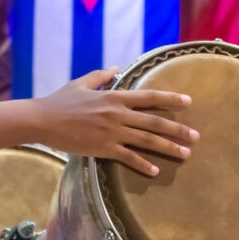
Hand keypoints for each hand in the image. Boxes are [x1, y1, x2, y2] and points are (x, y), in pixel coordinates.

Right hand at [32, 68, 198, 176]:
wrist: (42, 119)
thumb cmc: (60, 101)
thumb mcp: (82, 83)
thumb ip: (102, 76)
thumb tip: (116, 68)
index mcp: (115, 96)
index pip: (150, 97)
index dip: (171, 99)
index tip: (189, 102)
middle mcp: (118, 113)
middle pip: (155, 122)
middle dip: (178, 129)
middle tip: (196, 136)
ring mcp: (112, 131)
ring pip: (147, 140)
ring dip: (169, 147)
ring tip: (186, 154)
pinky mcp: (103, 148)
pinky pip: (128, 157)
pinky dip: (143, 164)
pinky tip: (156, 171)